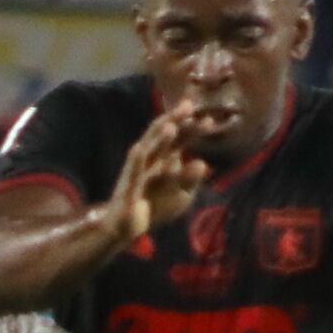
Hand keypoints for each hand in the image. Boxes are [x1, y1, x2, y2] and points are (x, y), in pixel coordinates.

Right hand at [106, 109, 201, 247]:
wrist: (123, 226)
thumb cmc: (154, 206)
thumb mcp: (179, 195)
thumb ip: (190, 178)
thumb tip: (203, 164)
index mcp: (162, 160)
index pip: (178, 140)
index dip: (192, 129)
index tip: (209, 119)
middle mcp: (148, 160)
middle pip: (162, 136)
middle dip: (174, 121)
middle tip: (189, 106)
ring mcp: (136, 172)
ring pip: (148, 151)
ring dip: (159, 139)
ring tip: (172, 126)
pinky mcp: (128, 188)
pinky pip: (133, 174)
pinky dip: (136, 161)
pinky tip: (140, 149)